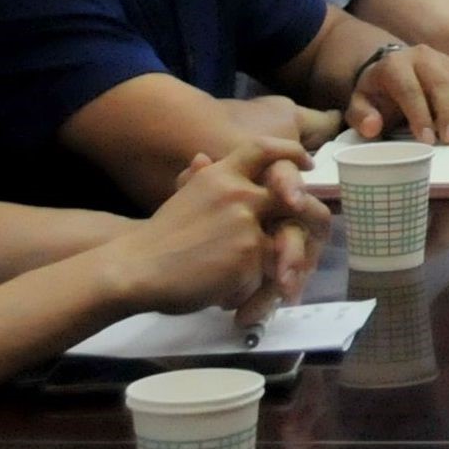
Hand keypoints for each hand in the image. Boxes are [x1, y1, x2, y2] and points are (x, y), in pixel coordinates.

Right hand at [107, 145, 319, 318]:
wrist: (133, 270)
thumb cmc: (156, 240)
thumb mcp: (181, 200)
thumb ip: (199, 181)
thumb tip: (202, 157)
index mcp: (220, 175)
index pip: (262, 148)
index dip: (290, 152)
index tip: (307, 162)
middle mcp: (238, 194)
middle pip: (294, 196)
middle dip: (311, 217)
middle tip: (316, 237)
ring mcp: (246, 224)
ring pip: (283, 243)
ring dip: (284, 266)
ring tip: (282, 286)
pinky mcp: (248, 256)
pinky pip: (266, 273)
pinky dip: (256, 289)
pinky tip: (235, 300)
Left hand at [349, 42, 448, 145]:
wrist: (392, 70)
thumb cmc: (378, 93)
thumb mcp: (360, 104)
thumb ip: (361, 116)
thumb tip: (372, 126)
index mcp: (394, 64)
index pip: (410, 89)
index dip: (420, 115)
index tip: (426, 139)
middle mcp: (421, 56)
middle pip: (441, 83)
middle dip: (448, 113)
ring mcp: (442, 59)